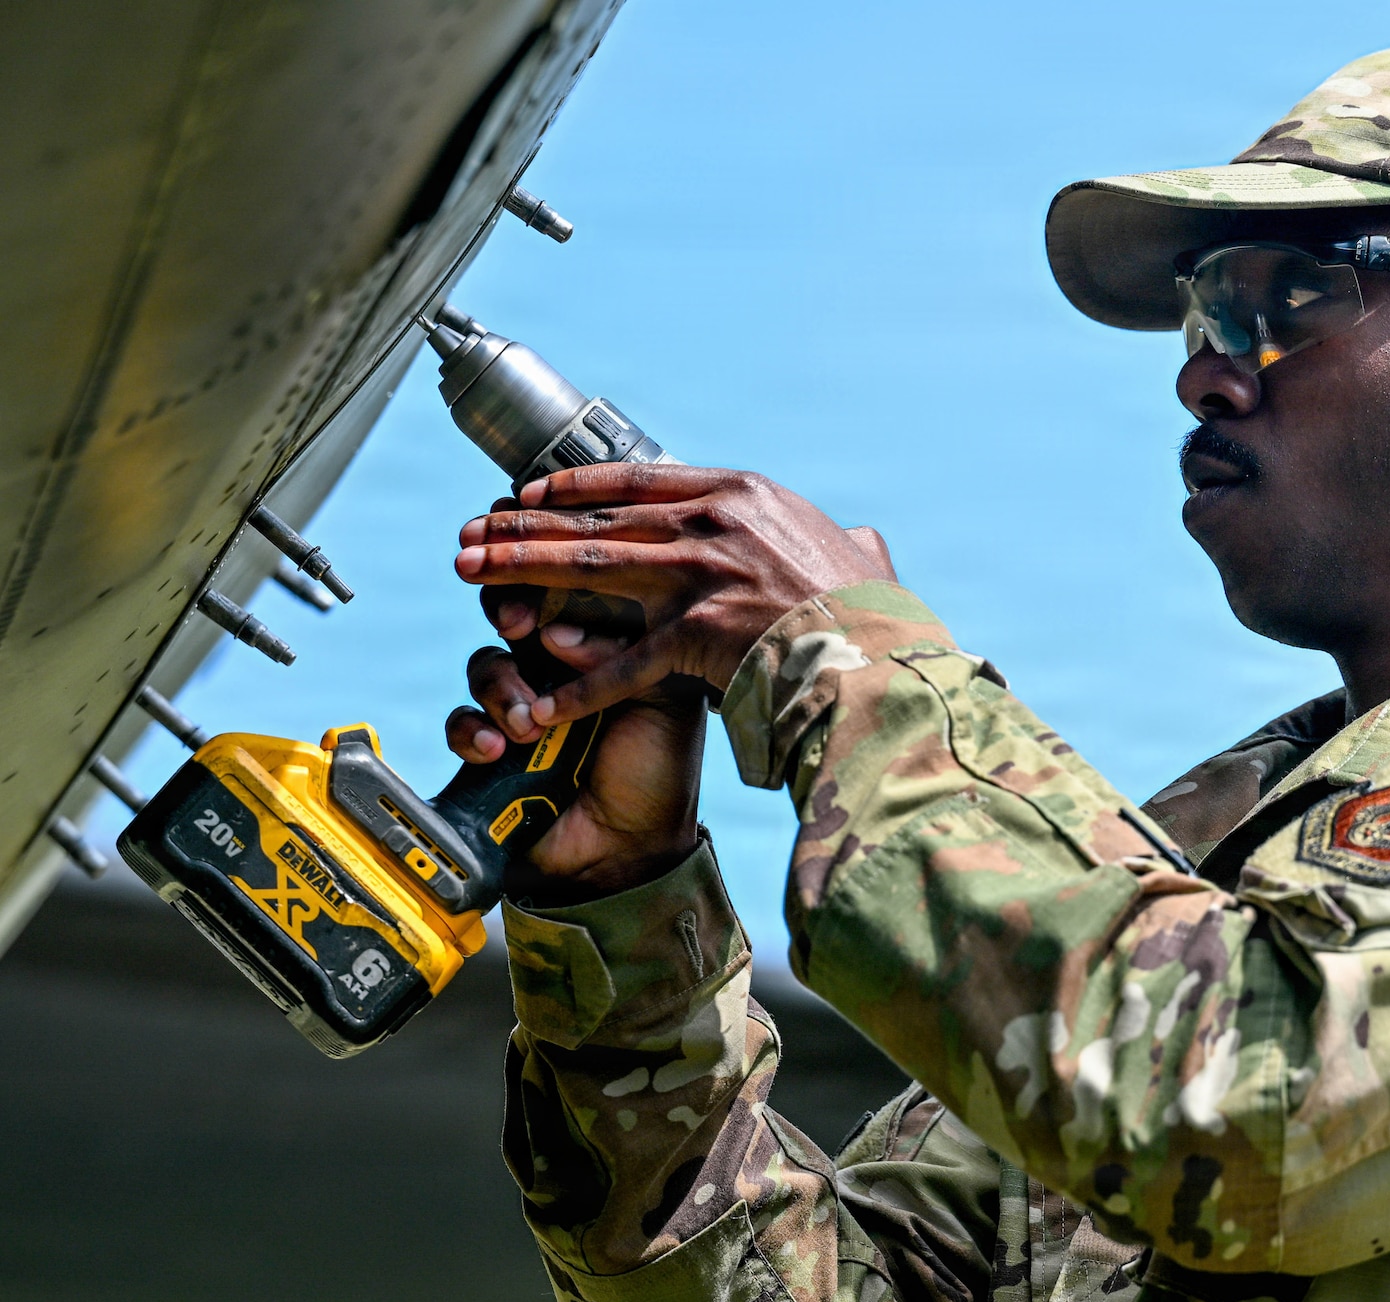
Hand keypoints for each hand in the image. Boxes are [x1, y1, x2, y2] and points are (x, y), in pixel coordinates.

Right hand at [444, 613, 708, 896]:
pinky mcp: (488, 750)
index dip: (550, 585)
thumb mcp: (663, 703)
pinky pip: (460, 722)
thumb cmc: (657, 770)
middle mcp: (558, 669)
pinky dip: (470, 730)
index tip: (551, 588)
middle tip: (516, 624)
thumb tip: (557, 630)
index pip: (567, 594)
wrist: (633, 849)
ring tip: (528, 725)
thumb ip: (620, 655)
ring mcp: (521, 707)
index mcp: (603, 646)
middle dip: (508, 613)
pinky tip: (494, 749)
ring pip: (486, 665)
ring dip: (502, 686)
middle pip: (513, 615)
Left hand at [453, 463, 894, 727]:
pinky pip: (618, 665)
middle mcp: (711, 524)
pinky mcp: (694, 636)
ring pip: (588, 571)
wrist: (884, 657)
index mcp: (742, 495)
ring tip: (469, 576)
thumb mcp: (863, 561)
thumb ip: (849, 546)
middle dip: (525, 524)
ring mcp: (698, 577)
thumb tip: (863, 542)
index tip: (530, 490)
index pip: (637, 479)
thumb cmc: (879, 617)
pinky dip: (572, 686)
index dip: (574, 485)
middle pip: (596, 519)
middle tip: (471, 531)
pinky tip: (531, 698)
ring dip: (520, 572)